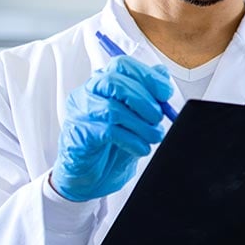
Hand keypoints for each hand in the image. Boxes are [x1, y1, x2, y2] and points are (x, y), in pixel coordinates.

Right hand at [50, 56, 172, 201]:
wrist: (89, 179)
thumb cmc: (112, 146)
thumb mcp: (136, 118)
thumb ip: (147, 94)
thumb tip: (162, 75)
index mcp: (102, 83)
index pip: (123, 65)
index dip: (148, 76)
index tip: (165, 94)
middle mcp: (87, 94)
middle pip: (115, 81)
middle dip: (144, 100)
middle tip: (158, 118)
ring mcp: (80, 113)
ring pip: (113, 108)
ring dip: (141, 125)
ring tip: (153, 137)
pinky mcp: (79, 135)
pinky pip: (109, 132)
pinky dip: (132, 140)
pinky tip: (140, 148)